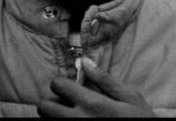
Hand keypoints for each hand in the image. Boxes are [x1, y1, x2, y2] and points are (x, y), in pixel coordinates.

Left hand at [36, 58, 153, 116]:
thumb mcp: (131, 100)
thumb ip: (106, 80)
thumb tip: (85, 62)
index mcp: (92, 103)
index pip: (57, 84)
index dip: (62, 85)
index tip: (70, 90)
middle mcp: (78, 119)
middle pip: (44, 106)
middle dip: (52, 104)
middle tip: (66, 106)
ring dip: (55, 117)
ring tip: (72, 117)